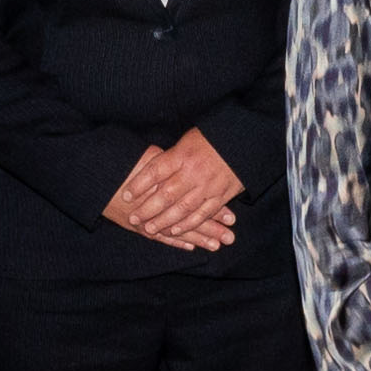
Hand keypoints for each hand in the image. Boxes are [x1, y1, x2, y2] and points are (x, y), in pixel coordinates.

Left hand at [103, 129, 242, 250]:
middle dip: (147, 209)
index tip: (125, 195)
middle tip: (133, 218)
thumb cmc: (211, 139)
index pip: (155, 171)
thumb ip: (170, 158)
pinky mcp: (221, 196)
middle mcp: (194, 172)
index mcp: (183, 155)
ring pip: (182, 208)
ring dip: (164, 221)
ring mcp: (208, 186)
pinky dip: (188, 225)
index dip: (138, 185)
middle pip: (166, 194)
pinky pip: (202, 214)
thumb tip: (149, 172)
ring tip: (149, 229)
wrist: (245, 141)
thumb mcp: (187, 140)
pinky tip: (175, 231)